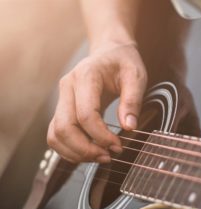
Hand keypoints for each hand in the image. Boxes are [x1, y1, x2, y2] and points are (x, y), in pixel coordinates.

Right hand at [47, 42, 147, 162]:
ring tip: (101, 157)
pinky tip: (90, 153)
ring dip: (76, 152)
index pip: (85, 114)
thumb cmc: (124, 62)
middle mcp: (68, 87)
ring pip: (55, 134)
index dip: (101, 136)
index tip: (118, 146)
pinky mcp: (62, 108)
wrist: (110, 51)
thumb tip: (129, 127)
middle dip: (86, 149)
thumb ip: (133, 101)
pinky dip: (69, 149)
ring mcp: (62, 98)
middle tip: (109, 157)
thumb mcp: (136, 76)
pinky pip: (56, 134)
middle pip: (65, 127)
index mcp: (86, 76)